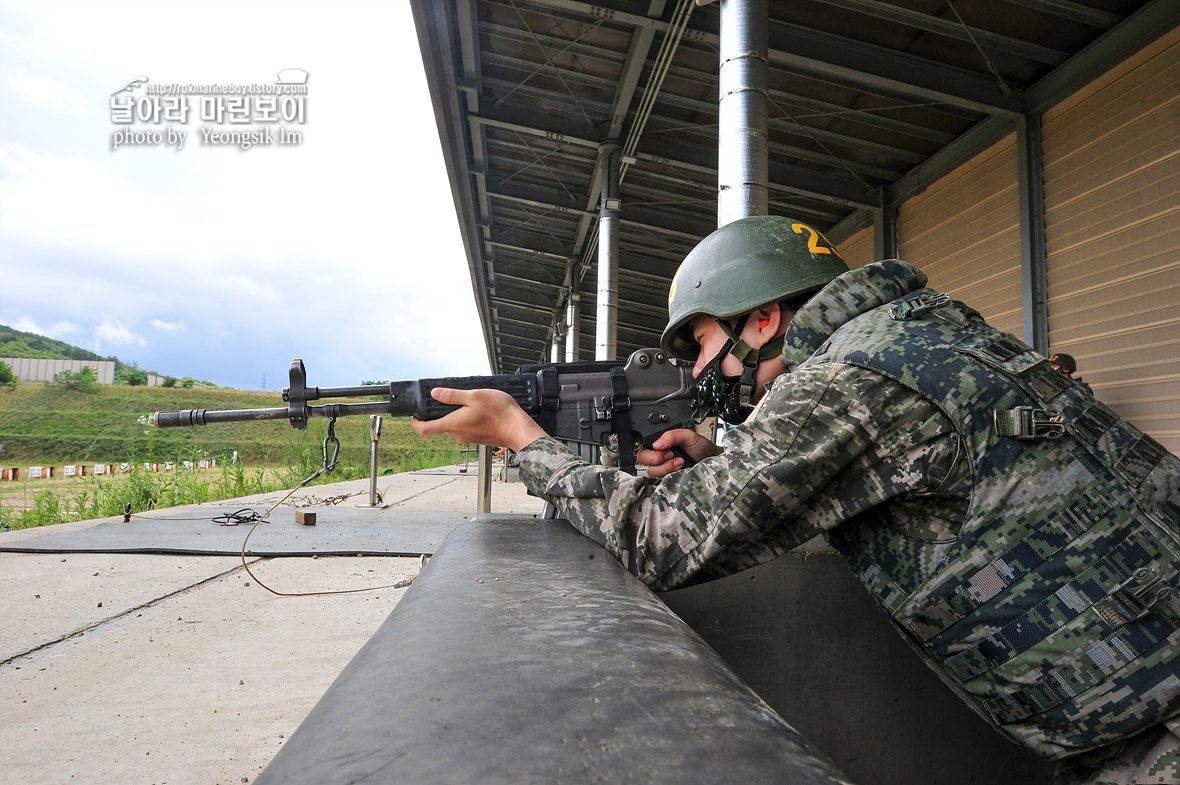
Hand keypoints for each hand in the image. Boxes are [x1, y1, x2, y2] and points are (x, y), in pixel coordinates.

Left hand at [411, 387, 546, 452]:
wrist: (518, 429)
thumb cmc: (500, 413)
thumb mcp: (474, 396)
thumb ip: (453, 395)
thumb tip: (435, 393)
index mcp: (453, 424)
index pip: (424, 430)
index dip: (416, 422)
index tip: (415, 414)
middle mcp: (457, 434)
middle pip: (439, 426)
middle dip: (440, 413)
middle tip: (447, 399)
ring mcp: (467, 437)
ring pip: (453, 426)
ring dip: (455, 415)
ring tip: (467, 402)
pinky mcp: (476, 438)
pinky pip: (464, 428)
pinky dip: (465, 419)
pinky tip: (478, 410)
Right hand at [637, 428, 722, 478]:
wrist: (712, 459)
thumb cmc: (700, 446)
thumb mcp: (688, 435)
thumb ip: (672, 435)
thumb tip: (657, 444)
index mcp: (659, 444)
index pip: (643, 450)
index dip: (651, 453)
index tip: (666, 451)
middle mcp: (659, 456)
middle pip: (643, 461)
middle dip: (658, 460)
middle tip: (673, 456)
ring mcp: (663, 468)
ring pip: (652, 472)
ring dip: (667, 468)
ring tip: (680, 462)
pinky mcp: (668, 479)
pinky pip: (662, 480)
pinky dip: (671, 475)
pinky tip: (681, 471)